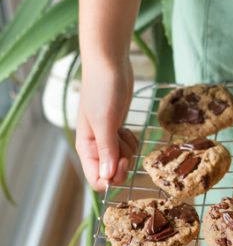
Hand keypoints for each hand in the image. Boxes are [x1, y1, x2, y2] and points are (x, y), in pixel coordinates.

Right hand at [75, 56, 137, 190]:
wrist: (110, 65)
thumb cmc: (104, 90)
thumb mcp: (105, 122)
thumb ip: (106, 150)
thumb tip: (106, 178)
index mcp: (86, 148)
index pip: (96, 180)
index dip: (112, 179)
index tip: (123, 162)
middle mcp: (95, 147)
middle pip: (112, 173)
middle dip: (124, 163)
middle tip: (125, 143)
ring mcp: (107, 138)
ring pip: (122, 160)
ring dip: (129, 149)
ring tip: (123, 130)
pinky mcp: (118, 129)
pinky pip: (128, 147)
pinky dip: (131, 140)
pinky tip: (127, 128)